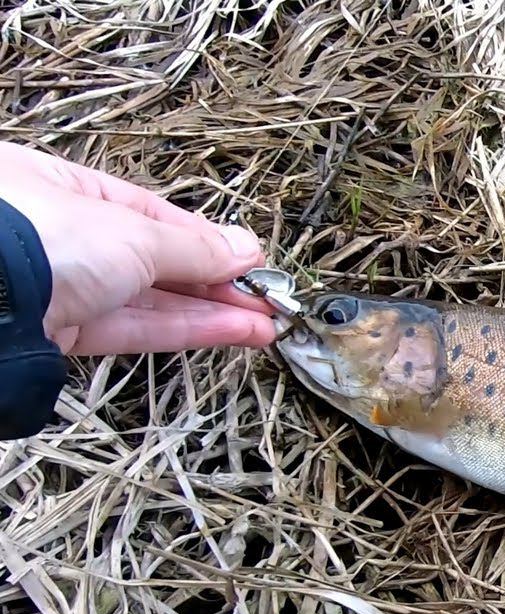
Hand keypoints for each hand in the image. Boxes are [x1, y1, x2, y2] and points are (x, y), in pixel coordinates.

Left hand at [0, 141, 275, 355]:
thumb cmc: (37, 239)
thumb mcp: (134, 233)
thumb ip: (195, 247)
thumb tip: (246, 248)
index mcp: (62, 187)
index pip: (149, 212)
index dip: (204, 237)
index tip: (248, 257)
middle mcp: (59, 236)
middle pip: (154, 259)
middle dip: (215, 281)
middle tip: (265, 296)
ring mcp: (60, 286)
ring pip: (149, 299)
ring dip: (211, 313)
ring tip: (264, 323)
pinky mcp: (62, 333)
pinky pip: (135, 328)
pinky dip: (185, 330)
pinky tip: (231, 332)